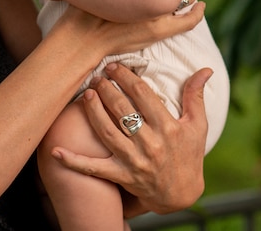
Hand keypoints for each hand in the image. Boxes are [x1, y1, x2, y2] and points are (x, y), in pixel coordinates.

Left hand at [50, 63, 210, 215]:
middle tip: (96, 75)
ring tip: (86, 94)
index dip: (126, 77)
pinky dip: (74, 160)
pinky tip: (56, 150)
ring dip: (93, 112)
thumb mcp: (197, 126)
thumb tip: (204, 69)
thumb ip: (195, 96)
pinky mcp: (121, 176)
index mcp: (168, 128)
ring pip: (108, 132)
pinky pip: (94, 168)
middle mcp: (151, 144)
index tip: (115, 65)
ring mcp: (134, 161)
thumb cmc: (189, 155)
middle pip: (123, 110)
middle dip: (107, 89)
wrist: (182, 195)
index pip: (143, 95)